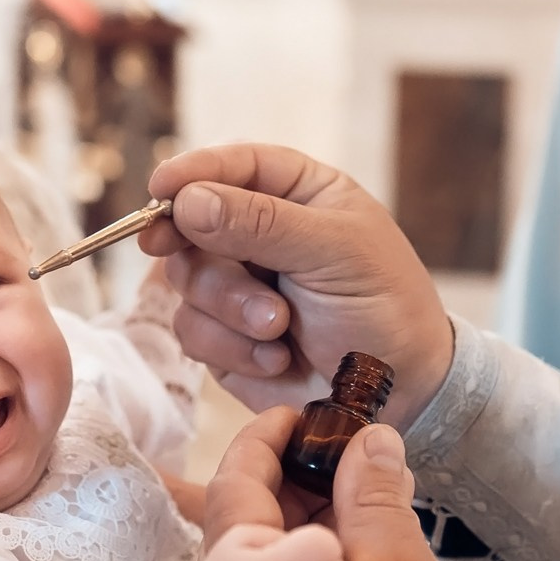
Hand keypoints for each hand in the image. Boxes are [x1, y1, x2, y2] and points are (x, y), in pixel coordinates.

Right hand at [142, 144, 454, 425]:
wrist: (399, 395)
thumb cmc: (383, 308)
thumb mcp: (334, 252)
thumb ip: (262, 223)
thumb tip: (187, 200)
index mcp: (298, 193)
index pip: (234, 165)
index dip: (193, 171)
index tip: (161, 188)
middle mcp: (261, 233)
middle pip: (191, 222)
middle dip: (205, 255)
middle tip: (195, 260)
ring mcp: (238, 285)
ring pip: (185, 279)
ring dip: (228, 308)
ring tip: (278, 327)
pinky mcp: (225, 337)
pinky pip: (192, 331)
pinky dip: (231, 348)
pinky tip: (276, 358)